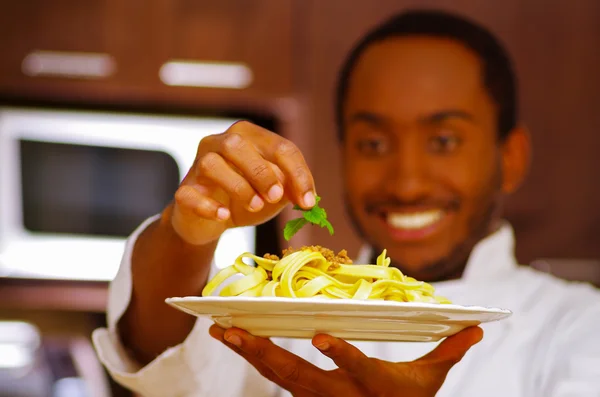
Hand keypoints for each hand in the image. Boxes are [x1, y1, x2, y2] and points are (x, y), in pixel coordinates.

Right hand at [170, 121, 315, 244]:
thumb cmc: (246, 198)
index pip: (278, 146)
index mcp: (249, 137)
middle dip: (262, 172)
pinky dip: (209, 206)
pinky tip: (224, 216)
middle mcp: (220, 143)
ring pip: (212, 164)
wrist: (210, 221)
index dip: (297, 173)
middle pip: (237, 144)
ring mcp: (198, 165)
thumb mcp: (274, 194)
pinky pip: (190, 193)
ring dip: (238, 186)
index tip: (308, 202)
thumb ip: (289, 189)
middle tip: (276, 197)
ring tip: (254, 206)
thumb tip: (302, 193)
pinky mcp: (184, 190)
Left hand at [209, 325, 482, 396]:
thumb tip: (478, 327)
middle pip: (299, 374)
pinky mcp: (307, 396)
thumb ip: (448, 352)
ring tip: (223, 331)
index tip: (321, 336)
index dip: (340, 354)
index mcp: (374, 386)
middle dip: (264, 353)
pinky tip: (236, 340)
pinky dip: (256, 359)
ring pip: (280, 375)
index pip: (358, 368)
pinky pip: (277, 377)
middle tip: (233, 330)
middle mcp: (340, 395)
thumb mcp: (430, 380)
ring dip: (250, 352)